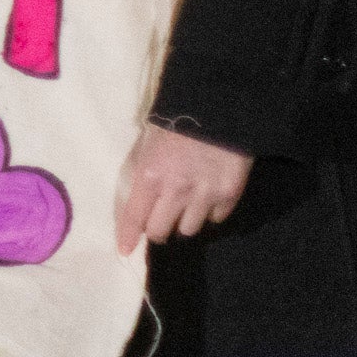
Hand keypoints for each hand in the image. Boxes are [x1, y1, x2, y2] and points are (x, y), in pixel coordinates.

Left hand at [115, 124, 255, 252]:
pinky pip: (216, 219)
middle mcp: (176, 190)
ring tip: (187, 205)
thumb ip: (141, 174)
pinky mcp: (230, 194)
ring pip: (189, 230)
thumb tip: (134, 204)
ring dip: (185, 221)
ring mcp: (205, 194)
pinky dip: (211, 212)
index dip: (128, 236)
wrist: (219, 106)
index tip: (126, 250)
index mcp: (150, 174)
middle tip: (161, 221)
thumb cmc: (176, 122)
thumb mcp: (147, 144)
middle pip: (161, 231)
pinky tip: (209, 196)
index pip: (135, 216)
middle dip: (158, 229)